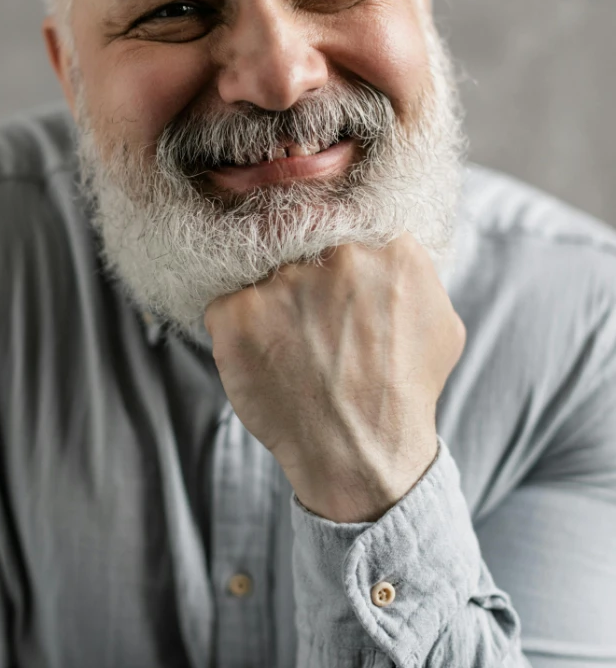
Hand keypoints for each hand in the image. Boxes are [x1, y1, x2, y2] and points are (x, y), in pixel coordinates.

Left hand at [203, 234, 465, 521]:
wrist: (361, 454)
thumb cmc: (404, 392)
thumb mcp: (442, 322)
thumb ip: (415, 269)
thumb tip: (393, 242)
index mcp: (388, 246)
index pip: (345, 213)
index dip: (330, 242)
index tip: (325, 267)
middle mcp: (335, 254)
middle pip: (298, 230)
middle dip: (297, 263)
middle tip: (303, 309)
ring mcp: (282, 282)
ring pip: (260, 264)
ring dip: (269, 296)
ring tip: (288, 340)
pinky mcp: (236, 313)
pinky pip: (226, 299)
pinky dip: (239, 326)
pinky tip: (264, 355)